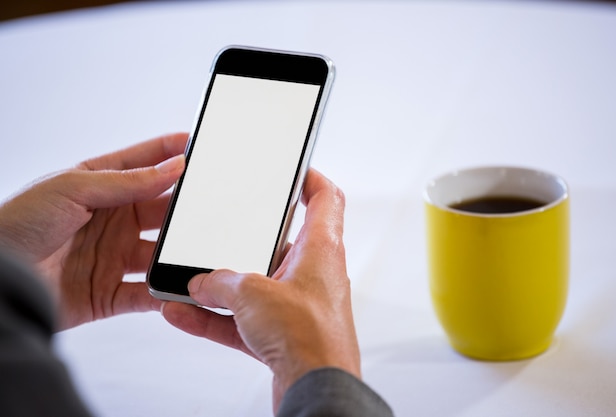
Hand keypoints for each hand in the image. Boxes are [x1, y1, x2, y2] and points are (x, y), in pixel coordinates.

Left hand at [0, 133, 186, 329]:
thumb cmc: (18, 224)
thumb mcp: (73, 188)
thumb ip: (127, 181)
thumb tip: (172, 167)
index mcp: (98, 186)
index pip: (142, 163)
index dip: (169, 152)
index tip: (198, 145)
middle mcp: (110, 221)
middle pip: (159, 210)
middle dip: (184, 207)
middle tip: (211, 203)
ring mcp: (112, 257)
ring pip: (160, 253)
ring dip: (179, 252)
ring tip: (201, 248)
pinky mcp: (110, 293)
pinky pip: (148, 294)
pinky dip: (167, 293)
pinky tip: (183, 287)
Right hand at [162, 169, 360, 411]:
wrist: (316, 390)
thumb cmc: (309, 338)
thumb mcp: (252, 294)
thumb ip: (221, 283)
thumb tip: (202, 284)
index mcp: (321, 249)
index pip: (326, 198)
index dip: (309, 177)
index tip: (291, 168)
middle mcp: (313, 274)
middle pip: (281, 243)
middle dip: (245, 240)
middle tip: (220, 232)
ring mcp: (298, 306)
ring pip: (256, 286)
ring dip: (221, 286)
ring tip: (188, 282)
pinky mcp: (283, 336)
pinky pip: (243, 321)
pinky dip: (215, 318)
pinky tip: (182, 315)